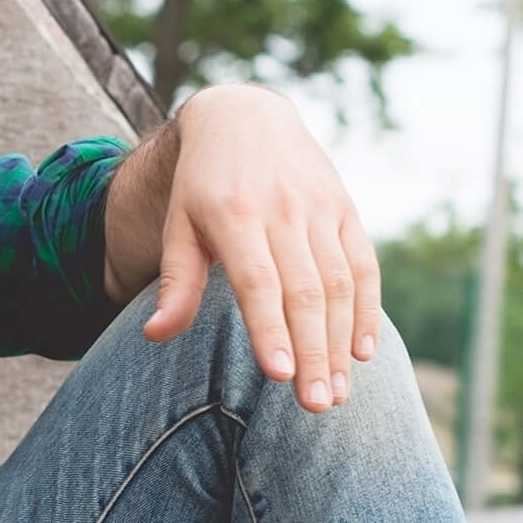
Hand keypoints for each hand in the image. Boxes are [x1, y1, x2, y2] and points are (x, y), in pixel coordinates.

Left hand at [144, 84, 378, 413]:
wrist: (245, 116)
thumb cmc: (203, 185)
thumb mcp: (178, 224)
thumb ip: (176, 282)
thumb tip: (155, 337)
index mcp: (235, 214)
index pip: (258, 281)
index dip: (271, 329)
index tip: (279, 376)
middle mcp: (283, 210)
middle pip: (305, 291)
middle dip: (313, 352)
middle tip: (317, 406)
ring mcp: (319, 208)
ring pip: (339, 284)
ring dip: (341, 342)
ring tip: (337, 393)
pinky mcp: (345, 208)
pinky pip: (363, 265)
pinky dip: (367, 309)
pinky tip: (362, 353)